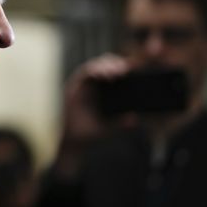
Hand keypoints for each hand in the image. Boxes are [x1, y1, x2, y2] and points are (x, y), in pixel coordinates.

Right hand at [54, 54, 135, 176]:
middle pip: (102, 65)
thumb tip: (135, 118)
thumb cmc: (90, 132)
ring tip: (116, 72)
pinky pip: (83, 74)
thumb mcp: (109, 126)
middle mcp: (89, 85)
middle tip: (125, 69)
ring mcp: (80, 86)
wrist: (74, 143)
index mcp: (99, 90)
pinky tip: (103, 75)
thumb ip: (121, 122)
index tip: (132, 69)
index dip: (119, 67)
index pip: (110, 71)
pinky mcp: (72, 87)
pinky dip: (93, 71)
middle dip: (114, 63)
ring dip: (105, 66)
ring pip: (93, 66)